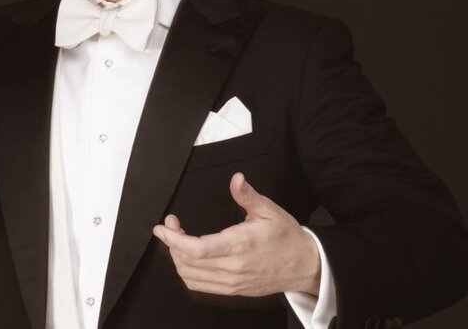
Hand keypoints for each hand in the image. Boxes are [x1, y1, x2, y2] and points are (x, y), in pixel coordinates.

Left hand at [152, 172, 320, 296]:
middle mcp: (234, 267)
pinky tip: (188, 257)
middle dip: (172, 243)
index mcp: (240, 244)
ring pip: (191, 276)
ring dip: (177, 258)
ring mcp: (232, 282)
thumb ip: (247, 195)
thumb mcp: (269, 209)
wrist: (304, 265)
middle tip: (172, 225)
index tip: (163, 227)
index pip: (197, 249)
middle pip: (188, 263)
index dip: (174, 239)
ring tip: (179, 239)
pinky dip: (187, 272)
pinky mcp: (233, 290)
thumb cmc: (286, 236)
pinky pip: (200, 286)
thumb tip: (236, 178)